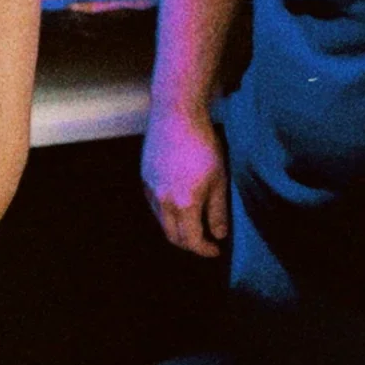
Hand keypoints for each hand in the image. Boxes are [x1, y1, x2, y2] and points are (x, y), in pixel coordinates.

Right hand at [142, 109, 228, 257]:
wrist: (176, 115)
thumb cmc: (203, 144)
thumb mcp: (219, 179)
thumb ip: (218, 210)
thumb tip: (219, 234)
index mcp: (184, 204)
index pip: (191, 240)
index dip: (204, 250)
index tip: (215, 249)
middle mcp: (163, 201)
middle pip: (173, 236)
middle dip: (189, 244)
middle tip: (204, 241)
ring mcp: (151, 189)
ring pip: (162, 221)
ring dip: (177, 228)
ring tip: (194, 221)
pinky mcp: (145, 178)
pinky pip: (155, 205)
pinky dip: (167, 212)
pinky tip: (179, 202)